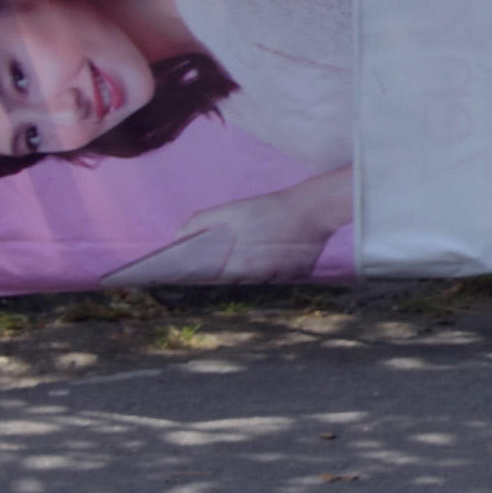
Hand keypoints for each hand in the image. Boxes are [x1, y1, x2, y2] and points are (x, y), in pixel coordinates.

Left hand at [112, 170, 349, 284]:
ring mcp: (278, 281)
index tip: (175, 280)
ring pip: (250, 284)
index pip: (208, 280)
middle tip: (199, 271)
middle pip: (228, 284)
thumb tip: (177, 236)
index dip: (193, 279)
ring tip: (229, 267)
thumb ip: (201, 221)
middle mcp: (257, 279)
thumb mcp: (233, 209)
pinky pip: (271, 280)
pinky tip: (259, 263)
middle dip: (216, 278)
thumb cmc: (272, 208)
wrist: (316, 208)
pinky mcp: (294, 277)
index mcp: (240, 265)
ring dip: (239, 277)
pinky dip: (261, 274)